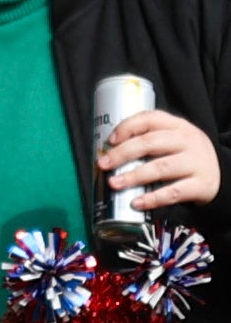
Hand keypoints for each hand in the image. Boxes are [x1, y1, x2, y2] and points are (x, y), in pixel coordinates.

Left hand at [101, 110, 221, 210]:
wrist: (222, 174)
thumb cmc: (185, 155)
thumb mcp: (173, 139)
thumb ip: (148, 138)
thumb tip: (108, 152)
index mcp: (177, 126)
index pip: (150, 119)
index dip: (127, 127)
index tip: (110, 140)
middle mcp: (188, 141)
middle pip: (150, 143)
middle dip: (122, 154)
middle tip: (103, 164)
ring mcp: (196, 163)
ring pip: (160, 168)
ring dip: (133, 176)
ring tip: (114, 183)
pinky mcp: (201, 185)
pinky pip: (173, 192)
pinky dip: (153, 198)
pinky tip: (137, 203)